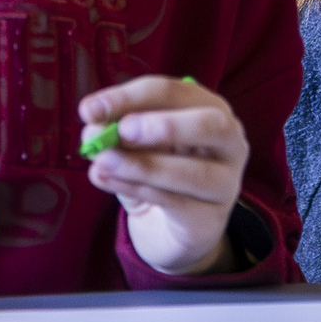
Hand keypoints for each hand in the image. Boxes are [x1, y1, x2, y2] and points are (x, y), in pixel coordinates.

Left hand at [80, 76, 248, 275]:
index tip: (91, 109)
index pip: (177, 93)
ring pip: (193, 171)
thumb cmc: (158, 173)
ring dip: (142, 164)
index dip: (132, 96)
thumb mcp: (137, 146)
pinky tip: (106, 180)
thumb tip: (95, 126)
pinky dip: (136, 189)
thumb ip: (119, 133)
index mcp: (211, 109)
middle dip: (164, 125)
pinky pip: (175, 202)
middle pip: (211, 125)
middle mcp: (229, 142)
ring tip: (102, 160)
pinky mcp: (210, 218)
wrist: (169, 228)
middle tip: (121, 130)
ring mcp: (226, 183)